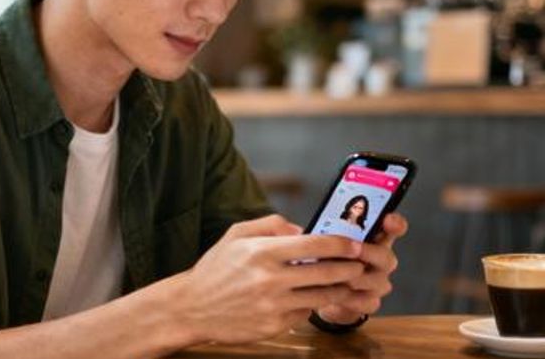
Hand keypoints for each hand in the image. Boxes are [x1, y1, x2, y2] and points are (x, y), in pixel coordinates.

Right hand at [174, 215, 365, 344]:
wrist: (191, 307)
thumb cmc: (215, 269)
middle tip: (359, 265)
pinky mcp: (274, 325)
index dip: (341, 244)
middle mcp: (270, 279)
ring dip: (340, 289)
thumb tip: (302, 229)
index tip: (355, 244)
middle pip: (327, 273)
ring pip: (322, 296)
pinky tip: (313, 298)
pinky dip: (312, 305)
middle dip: (350, 268)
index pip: (315, 245)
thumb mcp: (236, 235)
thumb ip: (271, 225)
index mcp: (262, 252)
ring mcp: (273, 305)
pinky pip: (305, 313)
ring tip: (346, 282)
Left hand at [316, 213, 408, 324]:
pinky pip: (366, 301)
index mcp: (371, 237)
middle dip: (370, 252)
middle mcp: (380, 259)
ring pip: (377, 281)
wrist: (320, 292)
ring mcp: (377, 282)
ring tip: (337, 276)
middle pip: (387, 256)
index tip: (387, 219)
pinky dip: (349, 298)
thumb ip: (312, 231)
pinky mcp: (369, 302)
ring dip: (356, 278)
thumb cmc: (324, 259)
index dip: (394, 223)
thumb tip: (291, 228)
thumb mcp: (318, 241)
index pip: (393, 227)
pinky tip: (334, 294)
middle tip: (354, 250)